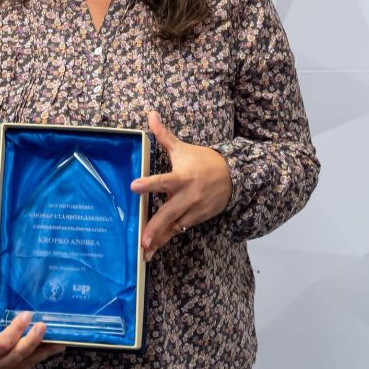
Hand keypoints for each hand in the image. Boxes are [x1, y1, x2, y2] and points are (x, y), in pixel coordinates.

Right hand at [0, 312, 65, 368]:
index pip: (1, 344)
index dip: (15, 330)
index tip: (26, 315)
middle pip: (17, 355)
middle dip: (32, 340)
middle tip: (43, 325)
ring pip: (27, 361)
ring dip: (44, 349)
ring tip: (59, 338)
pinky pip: (30, 364)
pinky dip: (43, 354)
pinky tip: (56, 345)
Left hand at [131, 111, 231, 260]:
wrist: (235, 178)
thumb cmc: (203, 161)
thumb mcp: (182, 148)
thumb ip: (163, 135)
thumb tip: (150, 114)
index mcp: (182, 177)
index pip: (163, 181)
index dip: (149, 184)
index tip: (134, 186)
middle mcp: (187, 197)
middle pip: (169, 213)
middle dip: (155, 227)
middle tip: (142, 239)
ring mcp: (192, 211)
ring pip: (173, 227)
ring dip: (159, 240)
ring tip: (144, 253)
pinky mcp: (195, 220)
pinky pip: (178, 231)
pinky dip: (166, 240)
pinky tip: (152, 251)